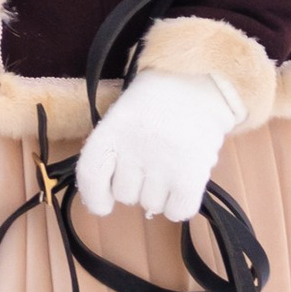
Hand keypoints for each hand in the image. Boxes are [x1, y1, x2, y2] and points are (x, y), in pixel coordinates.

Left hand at [72, 71, 232, 226]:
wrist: (200, 80)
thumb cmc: (158, 99)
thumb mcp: (123, 114)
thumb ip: (112, 150)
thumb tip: (106, 199)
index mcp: (112, 129)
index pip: (91, 176)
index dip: (94, 197)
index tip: (103, 204)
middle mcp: (134, 148)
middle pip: (124, 195)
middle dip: (136, 185)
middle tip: (150, 162)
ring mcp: (163, 163)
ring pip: (152, 205)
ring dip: (160, 193)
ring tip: (170, 165)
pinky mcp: (191, 175)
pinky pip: (178, 210)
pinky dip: (179, 205)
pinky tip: (182, 186)